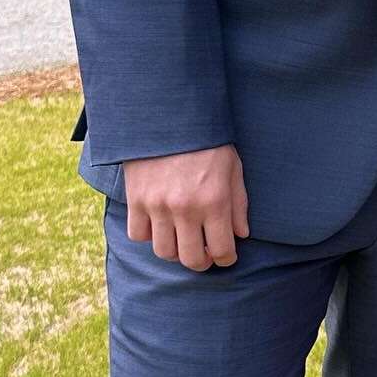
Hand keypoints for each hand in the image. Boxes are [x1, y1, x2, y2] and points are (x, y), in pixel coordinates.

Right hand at [122, 145, 249, 271]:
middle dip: (202, 262)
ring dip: (175, 251)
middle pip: (191, 259)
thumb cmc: (207, 141)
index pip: (222, 250)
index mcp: (215, 201)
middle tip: (204, 253)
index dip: (226, 259)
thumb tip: (240, 235)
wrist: (168, 115)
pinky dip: (148, 235)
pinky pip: (139, 234)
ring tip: (182, 239)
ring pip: (164, 252)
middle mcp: (186, 209)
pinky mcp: (136, 199)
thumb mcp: (233, 167)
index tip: (226, 256)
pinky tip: (159, 224)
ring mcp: (158, 206)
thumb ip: (238, 204)